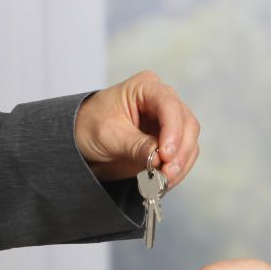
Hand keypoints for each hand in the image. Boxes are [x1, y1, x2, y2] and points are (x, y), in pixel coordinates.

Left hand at [75, 70, 200, 186]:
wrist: (81, 138)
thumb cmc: (90, 124)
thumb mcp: (108, 134)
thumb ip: (136, 145)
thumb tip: (159, 159)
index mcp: (146, 87)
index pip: (170, 106)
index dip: (173, 131)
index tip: (166, 156)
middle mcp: (162, 100)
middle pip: (187, 123)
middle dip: (180, 151)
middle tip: (168, 174)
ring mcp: (168, 121)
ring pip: (190, 141)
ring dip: (181, 163)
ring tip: (164, 182)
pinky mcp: (168, 140)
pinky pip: (183, 155)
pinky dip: (178, 170)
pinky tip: (164, 182)